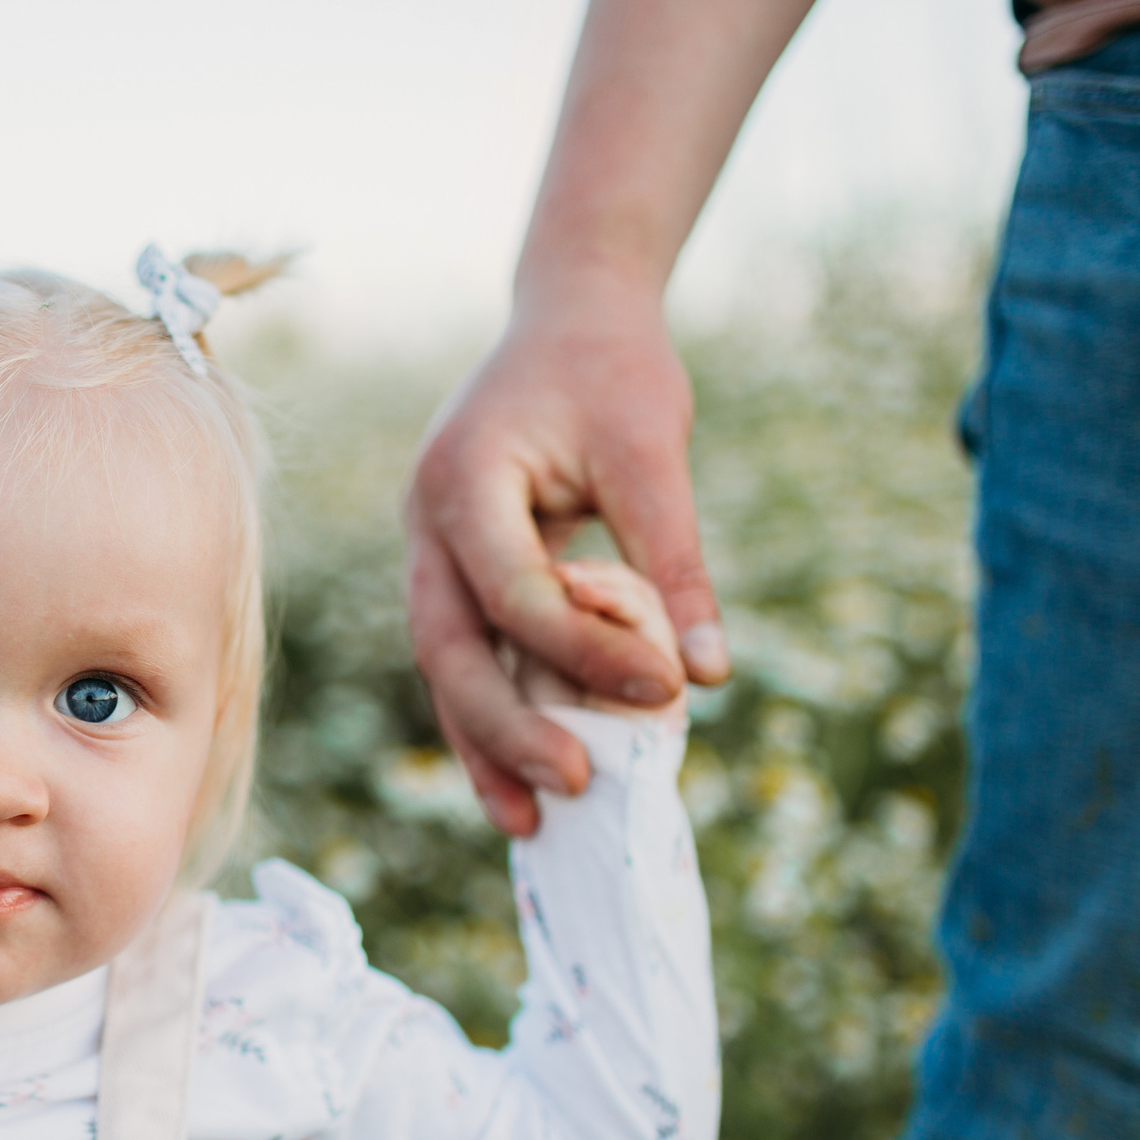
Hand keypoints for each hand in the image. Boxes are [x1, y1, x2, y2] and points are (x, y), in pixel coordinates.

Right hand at [406, 284, 725, 834]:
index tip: (664, 695)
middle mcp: (426, 521)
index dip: (583, 651)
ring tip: (531, 823)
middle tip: (571, 791)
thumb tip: (713, 675)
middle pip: (446, 647)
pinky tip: (525, 776)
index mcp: (463, 478)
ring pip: (442, 664)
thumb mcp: (653, 453)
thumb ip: (675, 562)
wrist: (569, 317)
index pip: (512, 589)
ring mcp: (428, 548)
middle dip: (501, 728)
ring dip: (482, 743)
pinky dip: (491, 713)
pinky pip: (463, 653)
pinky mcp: (452, 568)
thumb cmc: (614, 371)